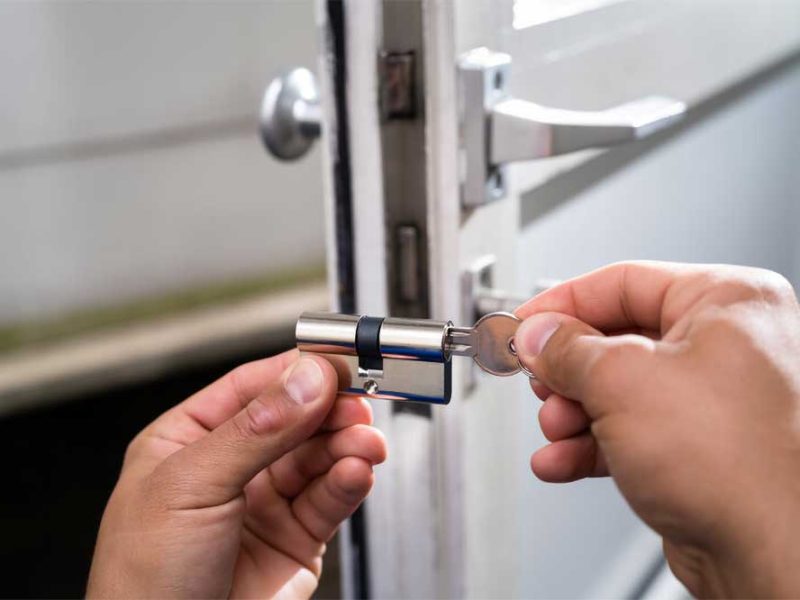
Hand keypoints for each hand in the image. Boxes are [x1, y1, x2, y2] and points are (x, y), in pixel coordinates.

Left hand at [87, 350, 385, 598]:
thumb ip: (255, 430)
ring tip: (364, 443)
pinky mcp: (297, 539)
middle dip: (330, 409)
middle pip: (295, 419)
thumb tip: (306, 379)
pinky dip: (350, 482)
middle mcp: (231, 467)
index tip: (335, 361)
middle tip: (358, 403)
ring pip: (320, 457)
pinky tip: (356, 472)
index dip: (296, 372)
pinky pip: (331, 498)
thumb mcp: (191, 488)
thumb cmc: (142, 584)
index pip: (253, 388)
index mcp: (189, 441)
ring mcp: (265, 503)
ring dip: (347, 444)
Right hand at [515, 261, 799, 597]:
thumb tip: (537, 335)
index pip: (622, 283)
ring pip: (618, 390)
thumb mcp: (623, 382)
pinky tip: (561, 459)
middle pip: (616, 340)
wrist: (772, 553)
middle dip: (567, 371)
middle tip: (538, 380)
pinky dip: (590, 445)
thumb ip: (567, 349)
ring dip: (573, 413)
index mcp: (727, 302)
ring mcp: (714, 399)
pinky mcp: (699, 447)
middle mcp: (726, 345)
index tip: (524, 323)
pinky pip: (630, 432)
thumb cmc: (738, 464)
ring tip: (555, 429)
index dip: (561, 304)